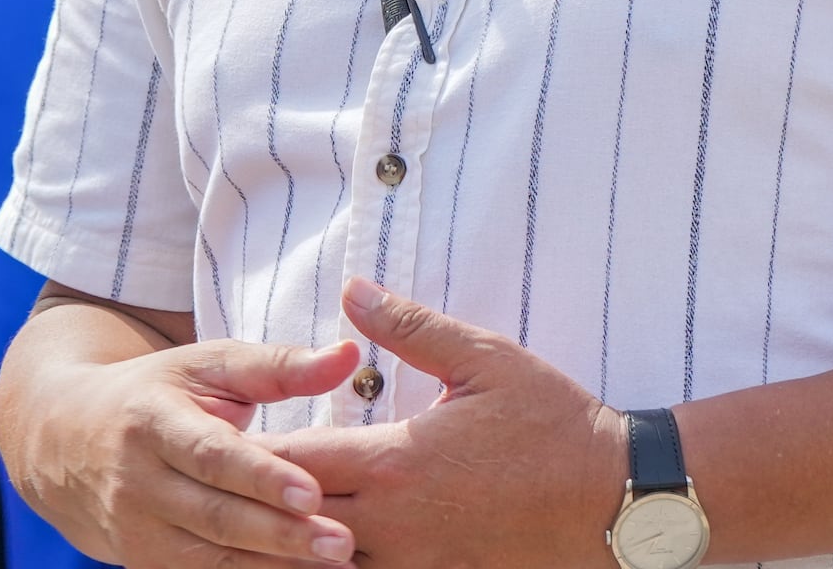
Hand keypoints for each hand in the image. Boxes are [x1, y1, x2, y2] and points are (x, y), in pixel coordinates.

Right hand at [0, 330, 364, 566]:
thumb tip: (349, 356)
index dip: (261, 477)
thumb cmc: (157, 394)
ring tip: (334, 566)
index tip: (313, 492)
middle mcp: (138, 483)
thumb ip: (277, 365)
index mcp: (152, 423)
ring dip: (272, 567)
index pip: (212, 456)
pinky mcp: (142, 564)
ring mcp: (136, 531)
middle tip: (341, 543)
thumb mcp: (207, 366)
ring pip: (210, 559)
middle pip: (216, 516)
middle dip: (280, 534)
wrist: (67, 440)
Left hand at [256, 279, 626, 568]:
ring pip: (322, 566)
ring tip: (258, 525)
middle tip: (221, 485)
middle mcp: (392, 524)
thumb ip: (409, 327)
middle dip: (259, 503)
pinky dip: (338, 567)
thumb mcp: (484, 358)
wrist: (615, 502)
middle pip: (292, 522)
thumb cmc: (553, 423)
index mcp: (395, 462)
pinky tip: (325, 553)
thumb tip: (350, 291)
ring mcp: (413, 565)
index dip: (248, 454)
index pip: (291, 462)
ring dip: (291, 544)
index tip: (217, 441)